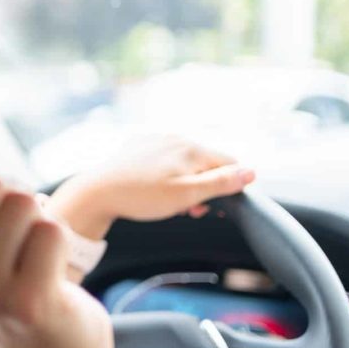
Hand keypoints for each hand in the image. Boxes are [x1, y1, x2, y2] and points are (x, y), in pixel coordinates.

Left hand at [50, 135, 256, 239]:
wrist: (96, 192)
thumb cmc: (141, 197)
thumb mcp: (187, 195)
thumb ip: (221, 183)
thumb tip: (251, 172)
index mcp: (191, 149)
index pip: (230, 164)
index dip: (227, 188)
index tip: (207, 207)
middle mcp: (176, 138)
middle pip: (206, 163)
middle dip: (203, 187)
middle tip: (187, 209)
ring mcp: (155, 140)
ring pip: (185, 162)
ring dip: (184, 183)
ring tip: (168, 202)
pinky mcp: (138, 146)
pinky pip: (163, 159)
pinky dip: (165, 175)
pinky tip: (151, 189)